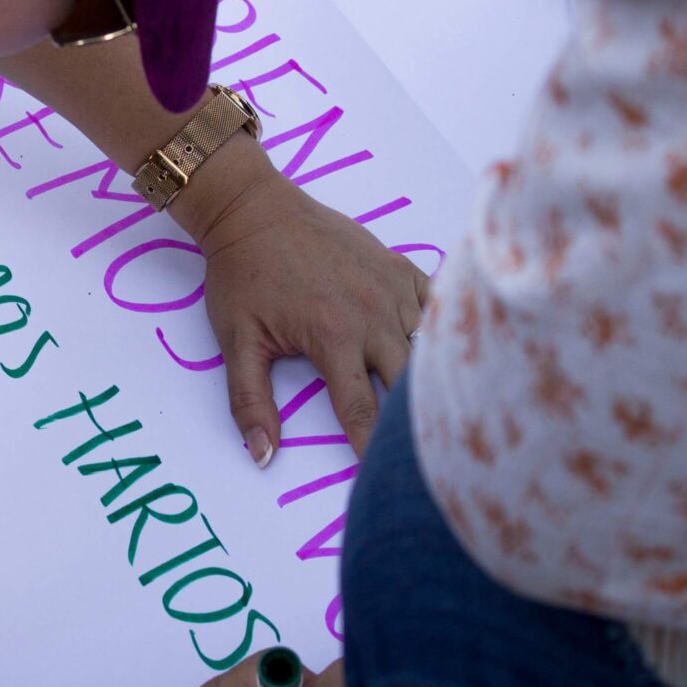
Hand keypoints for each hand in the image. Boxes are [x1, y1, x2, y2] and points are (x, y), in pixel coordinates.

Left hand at [171, 147, 428, 461]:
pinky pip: (436, 304)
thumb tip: (262, 456)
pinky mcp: (400, 266)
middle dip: (416, 418)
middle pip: (410, 382)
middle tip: (430, 449)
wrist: (253, 209)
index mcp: (333, 336)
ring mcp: (392, 287)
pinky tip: (447, 350)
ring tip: (449, 408)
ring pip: (430, 344)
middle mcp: (373, 313)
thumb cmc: (242, 276)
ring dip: (434, 375)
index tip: (383, 477)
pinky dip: (441, 329)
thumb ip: (249, 402)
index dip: (372, 447)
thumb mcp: (237, 341)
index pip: (363, 409)